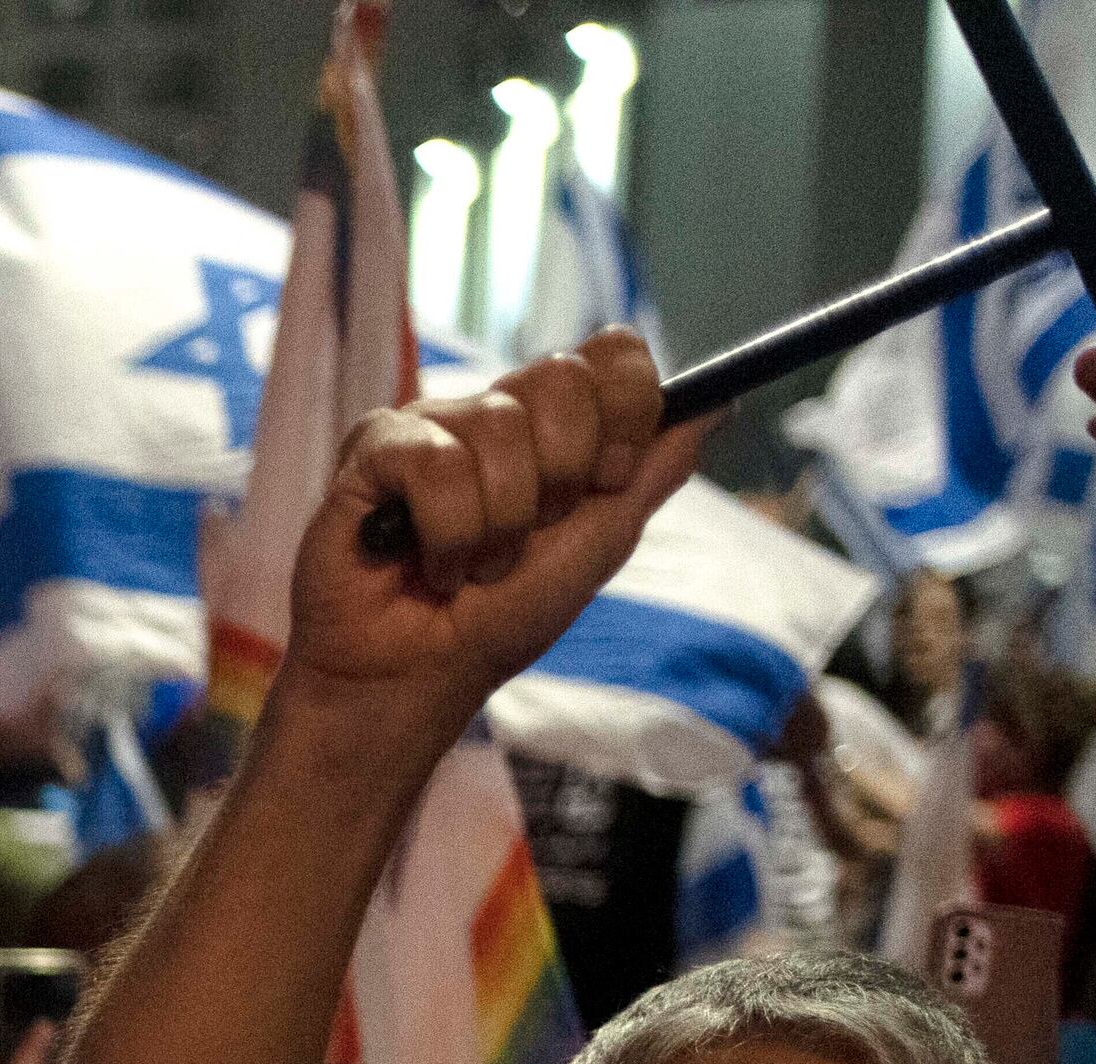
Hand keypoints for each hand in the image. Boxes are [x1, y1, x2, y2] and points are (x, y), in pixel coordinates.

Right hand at [292, 334, 714, 729]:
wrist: (422, 676)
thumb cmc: (501, 619)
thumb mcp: (602, 539)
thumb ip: (657, 466)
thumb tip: (721, 401)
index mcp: (549, 423)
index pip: (610, 354)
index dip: (626, 410)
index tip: (609, 479)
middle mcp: (491, 410)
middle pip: (561, 375)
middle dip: (560, 473)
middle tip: (527, 533)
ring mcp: (431, 424)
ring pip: (498, 427)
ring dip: (499, 524)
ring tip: (471, 564)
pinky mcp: (374, 450)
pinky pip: (436, 464)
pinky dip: (449, 534)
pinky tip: (429, 562)